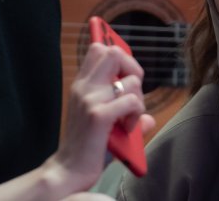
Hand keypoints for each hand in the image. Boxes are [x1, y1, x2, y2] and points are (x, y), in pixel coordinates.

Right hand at [50, 42, 155, 190]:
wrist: (68, 171)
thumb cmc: (88, 146)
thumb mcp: (103, 122)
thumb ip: (123, 112)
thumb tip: (150, 119)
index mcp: (83, 85)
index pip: (97, 49)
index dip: (114, 47)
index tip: (122, 50)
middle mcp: (84, 88)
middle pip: (113, 53)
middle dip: (132, 67)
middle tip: (132, 90)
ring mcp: (90, 100)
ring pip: (130, 80)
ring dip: (138, 99)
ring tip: (129, 117)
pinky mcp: (98, 116)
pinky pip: (132, 101)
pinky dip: (137, 114)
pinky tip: (127, 128)